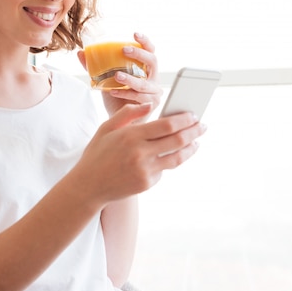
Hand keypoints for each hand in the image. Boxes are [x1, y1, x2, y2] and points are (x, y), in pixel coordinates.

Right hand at [72, 104, 204, 203]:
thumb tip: (150, 104)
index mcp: (131, 135)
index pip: (166, 125)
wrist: (88, 186)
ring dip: (191, 148)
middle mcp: (140, 153)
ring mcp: (145, 170)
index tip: (193, 115)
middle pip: (177, 140)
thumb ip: (128, 113)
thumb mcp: (106, 128)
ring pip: (177, 158)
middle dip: (194, 132)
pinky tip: (172, 155)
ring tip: (197, 142)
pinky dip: (169, 161)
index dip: (184, 120)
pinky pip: (164, 169)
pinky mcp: (147, 183)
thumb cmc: (97, 154)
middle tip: (203, 126)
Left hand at [78, 32, 162, 119]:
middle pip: (153, 61)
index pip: (150, 51)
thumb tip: (80, 52)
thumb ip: (94, 67)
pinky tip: (112, 92)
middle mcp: (153, 78)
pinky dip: (125, 94)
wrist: (121, 121)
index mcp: (145, 69)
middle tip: (123, 50)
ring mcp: (155, 92)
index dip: (145, 41)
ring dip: (130, 79)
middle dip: (139, 54)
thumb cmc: (116, 98)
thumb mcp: (104, 79)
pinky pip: (139, 98)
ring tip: (116, 76)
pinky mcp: (152, 105)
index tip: (134, 34)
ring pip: (144, 83)